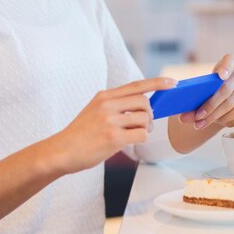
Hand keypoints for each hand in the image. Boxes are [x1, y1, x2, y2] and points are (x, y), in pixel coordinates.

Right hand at [53, 77, 176, 173]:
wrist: (61, 151)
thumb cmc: (80, 134)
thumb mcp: (94, 110)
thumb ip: (115, 105)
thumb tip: (142, 106)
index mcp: (104, 96)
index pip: (136, 85)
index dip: (157, 83)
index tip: (172, 82)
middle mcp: (107, 104)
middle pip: (144, 102)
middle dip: (150, 115)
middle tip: (145, 125)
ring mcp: (109, 120)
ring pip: (145, 119)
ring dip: (146, 129)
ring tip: (134, 134)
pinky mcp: (113, 137)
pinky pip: (141, 135)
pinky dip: (141, 139)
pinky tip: (129, 142)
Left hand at [179, 54, 233, 130]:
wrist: (218, 106)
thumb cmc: (205, 95)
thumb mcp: (196, 93)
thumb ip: (188, 99)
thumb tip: (180, 109)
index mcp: (225, 65)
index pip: (229, 60)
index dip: (225, 67)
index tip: (220, 76)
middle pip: (226, 88)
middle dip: (210, 105)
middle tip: (197, 116)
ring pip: (232, 103)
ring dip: (215, 116)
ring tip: (201, 123)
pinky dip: (226, 119)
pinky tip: (217, 122)